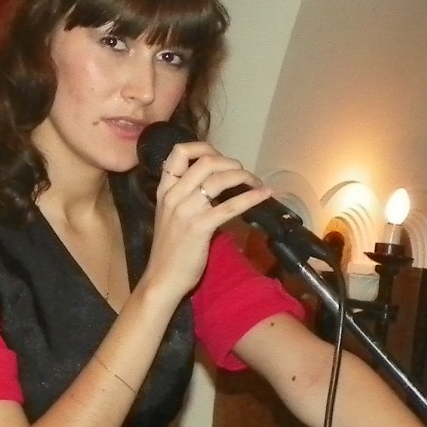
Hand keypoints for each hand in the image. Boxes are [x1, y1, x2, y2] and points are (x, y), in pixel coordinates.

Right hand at [145, 139, 271, 302]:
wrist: (162, 279)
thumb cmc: (169, 251)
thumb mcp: (170, 216)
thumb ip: (186, 198)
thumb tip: (215, 186)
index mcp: (164, 190)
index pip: (179, 153)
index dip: (203, 147)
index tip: (219, 156)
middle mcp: (174, 195)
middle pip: (206, 161)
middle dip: (231, 162)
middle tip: (243, 173)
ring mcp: (186, 210)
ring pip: (219, 179)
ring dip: (244, 176)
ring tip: (256, 183)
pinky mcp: (200, 227)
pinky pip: (230, 205)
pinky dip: (251, 197)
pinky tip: (264, 195)